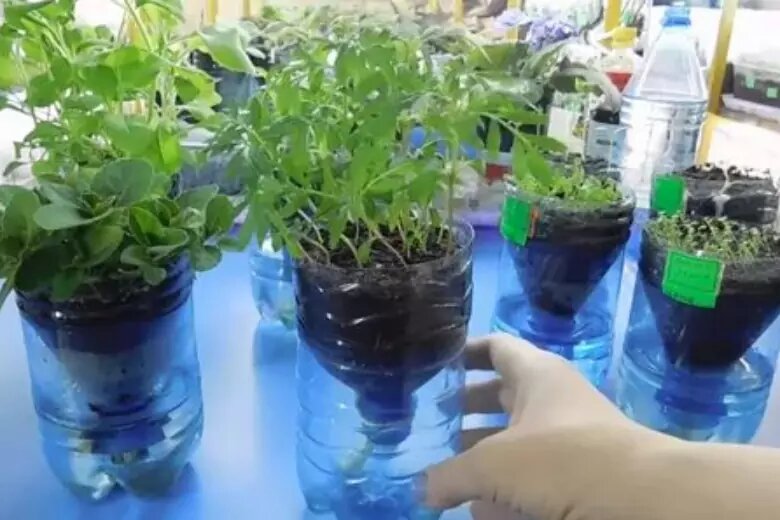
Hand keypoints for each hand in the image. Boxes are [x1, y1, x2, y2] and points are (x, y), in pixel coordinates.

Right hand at [424, 334, 655, 519]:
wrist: (640, 501)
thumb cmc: (562, 458)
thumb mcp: (493, 464)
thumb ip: (451, 475)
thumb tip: (423, 491)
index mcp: (535, 374)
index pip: (494, 347)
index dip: (463, 350)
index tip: (434, 361)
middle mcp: (551, 400)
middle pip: (499, 397)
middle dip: (465, 411)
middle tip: (429, 423)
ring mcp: (567, 440)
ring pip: (514, 442)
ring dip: (480, 457)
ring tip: (442, 473)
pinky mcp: (577, 478)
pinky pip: (531, 478)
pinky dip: (504, 491)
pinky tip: (476, 510)